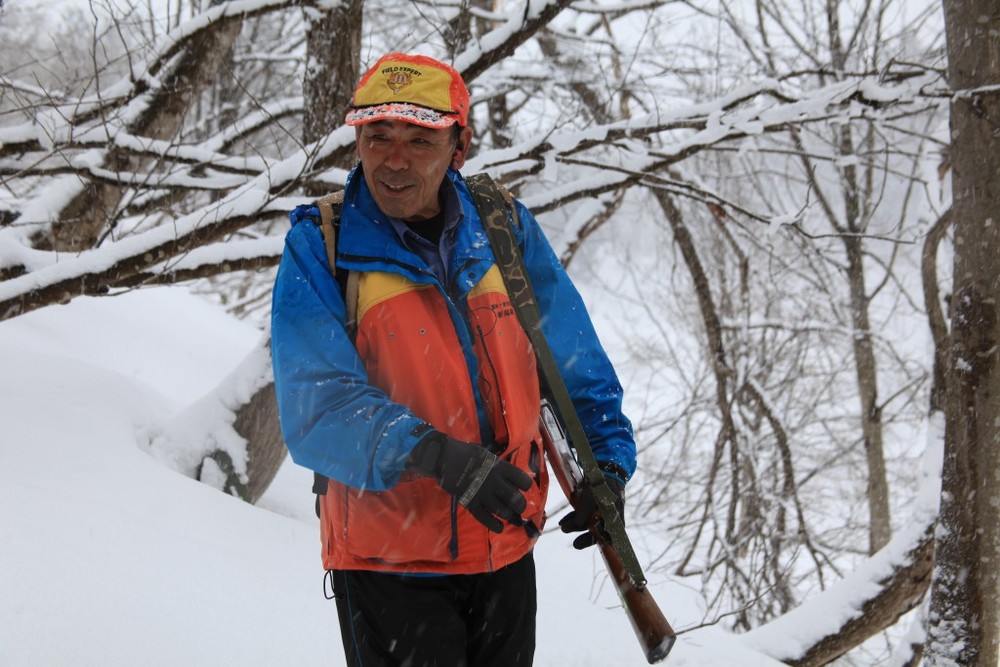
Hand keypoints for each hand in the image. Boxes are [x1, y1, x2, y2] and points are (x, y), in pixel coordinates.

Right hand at [409, 432, 531, 532]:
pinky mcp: (470, 503)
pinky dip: (495, 526)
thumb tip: (512, 477)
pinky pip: (485, 519)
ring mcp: (482, 494)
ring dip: (508, 515)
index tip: (523, 488)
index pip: (522, 480)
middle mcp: (494, 482)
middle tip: (519, 507)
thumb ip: (500, 466)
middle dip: (520, 505)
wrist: (444, 458)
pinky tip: (499, 528)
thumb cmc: (466, 453)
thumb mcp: (487, 455)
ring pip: (502, 511)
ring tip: (508, 515)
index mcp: (500, 467)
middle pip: (515, 499)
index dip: (526, 485)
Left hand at [558, 474, 624, 549]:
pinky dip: (574, 517)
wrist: (604, 466)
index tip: (578, 544)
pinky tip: (563, 520)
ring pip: (587, 522)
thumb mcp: (591, 498)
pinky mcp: (594, 503)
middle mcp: (609, 516)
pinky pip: (584, 513)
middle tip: (570, 541)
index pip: (607, 536)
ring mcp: (601, 510)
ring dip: (574, 525)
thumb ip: (584, 512)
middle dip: (581, 534)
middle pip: (596, 531)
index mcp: (614, 517)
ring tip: (562, 526)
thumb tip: (577, 525)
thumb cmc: (600, 484)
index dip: (593, 541)